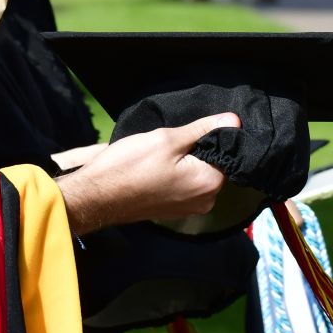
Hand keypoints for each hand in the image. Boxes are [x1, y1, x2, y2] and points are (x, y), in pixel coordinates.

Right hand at [55, 113, 239, 235]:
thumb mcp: (167, 140)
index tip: (188, 131)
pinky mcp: (174, 212)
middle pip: (212, 166)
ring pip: (197, 176)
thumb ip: (203, 129)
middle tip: (170, 141)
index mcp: (210, 183)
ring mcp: (189, 210)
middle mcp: (206, 201)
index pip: (225, 153)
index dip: (210, 137)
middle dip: (196, 151)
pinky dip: (176, 176)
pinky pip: (184, 188)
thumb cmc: (131, 165)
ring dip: (185, 164)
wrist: (98, 196)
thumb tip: (234, 120)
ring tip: (161, 155)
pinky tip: (157, 168)